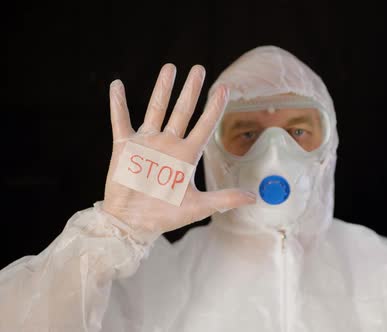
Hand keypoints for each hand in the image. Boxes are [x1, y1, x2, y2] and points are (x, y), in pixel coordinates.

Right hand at [103, 64, 255, 235]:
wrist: (133, 224)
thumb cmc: (166, 215)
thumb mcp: (199, 207)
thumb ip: (225, 199)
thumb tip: (254, 198)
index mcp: (187, 155)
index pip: (205, 126)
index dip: (214, 107)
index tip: (225, 88)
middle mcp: (169, 144)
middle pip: (183, 112)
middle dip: (191, 90)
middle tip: (199, 69)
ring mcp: (147, 143)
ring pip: (156, 110)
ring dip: (162, 89)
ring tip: (170, 68)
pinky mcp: (125, 148)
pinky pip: (121, 121)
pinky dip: (118, 104)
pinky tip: (117, 85)